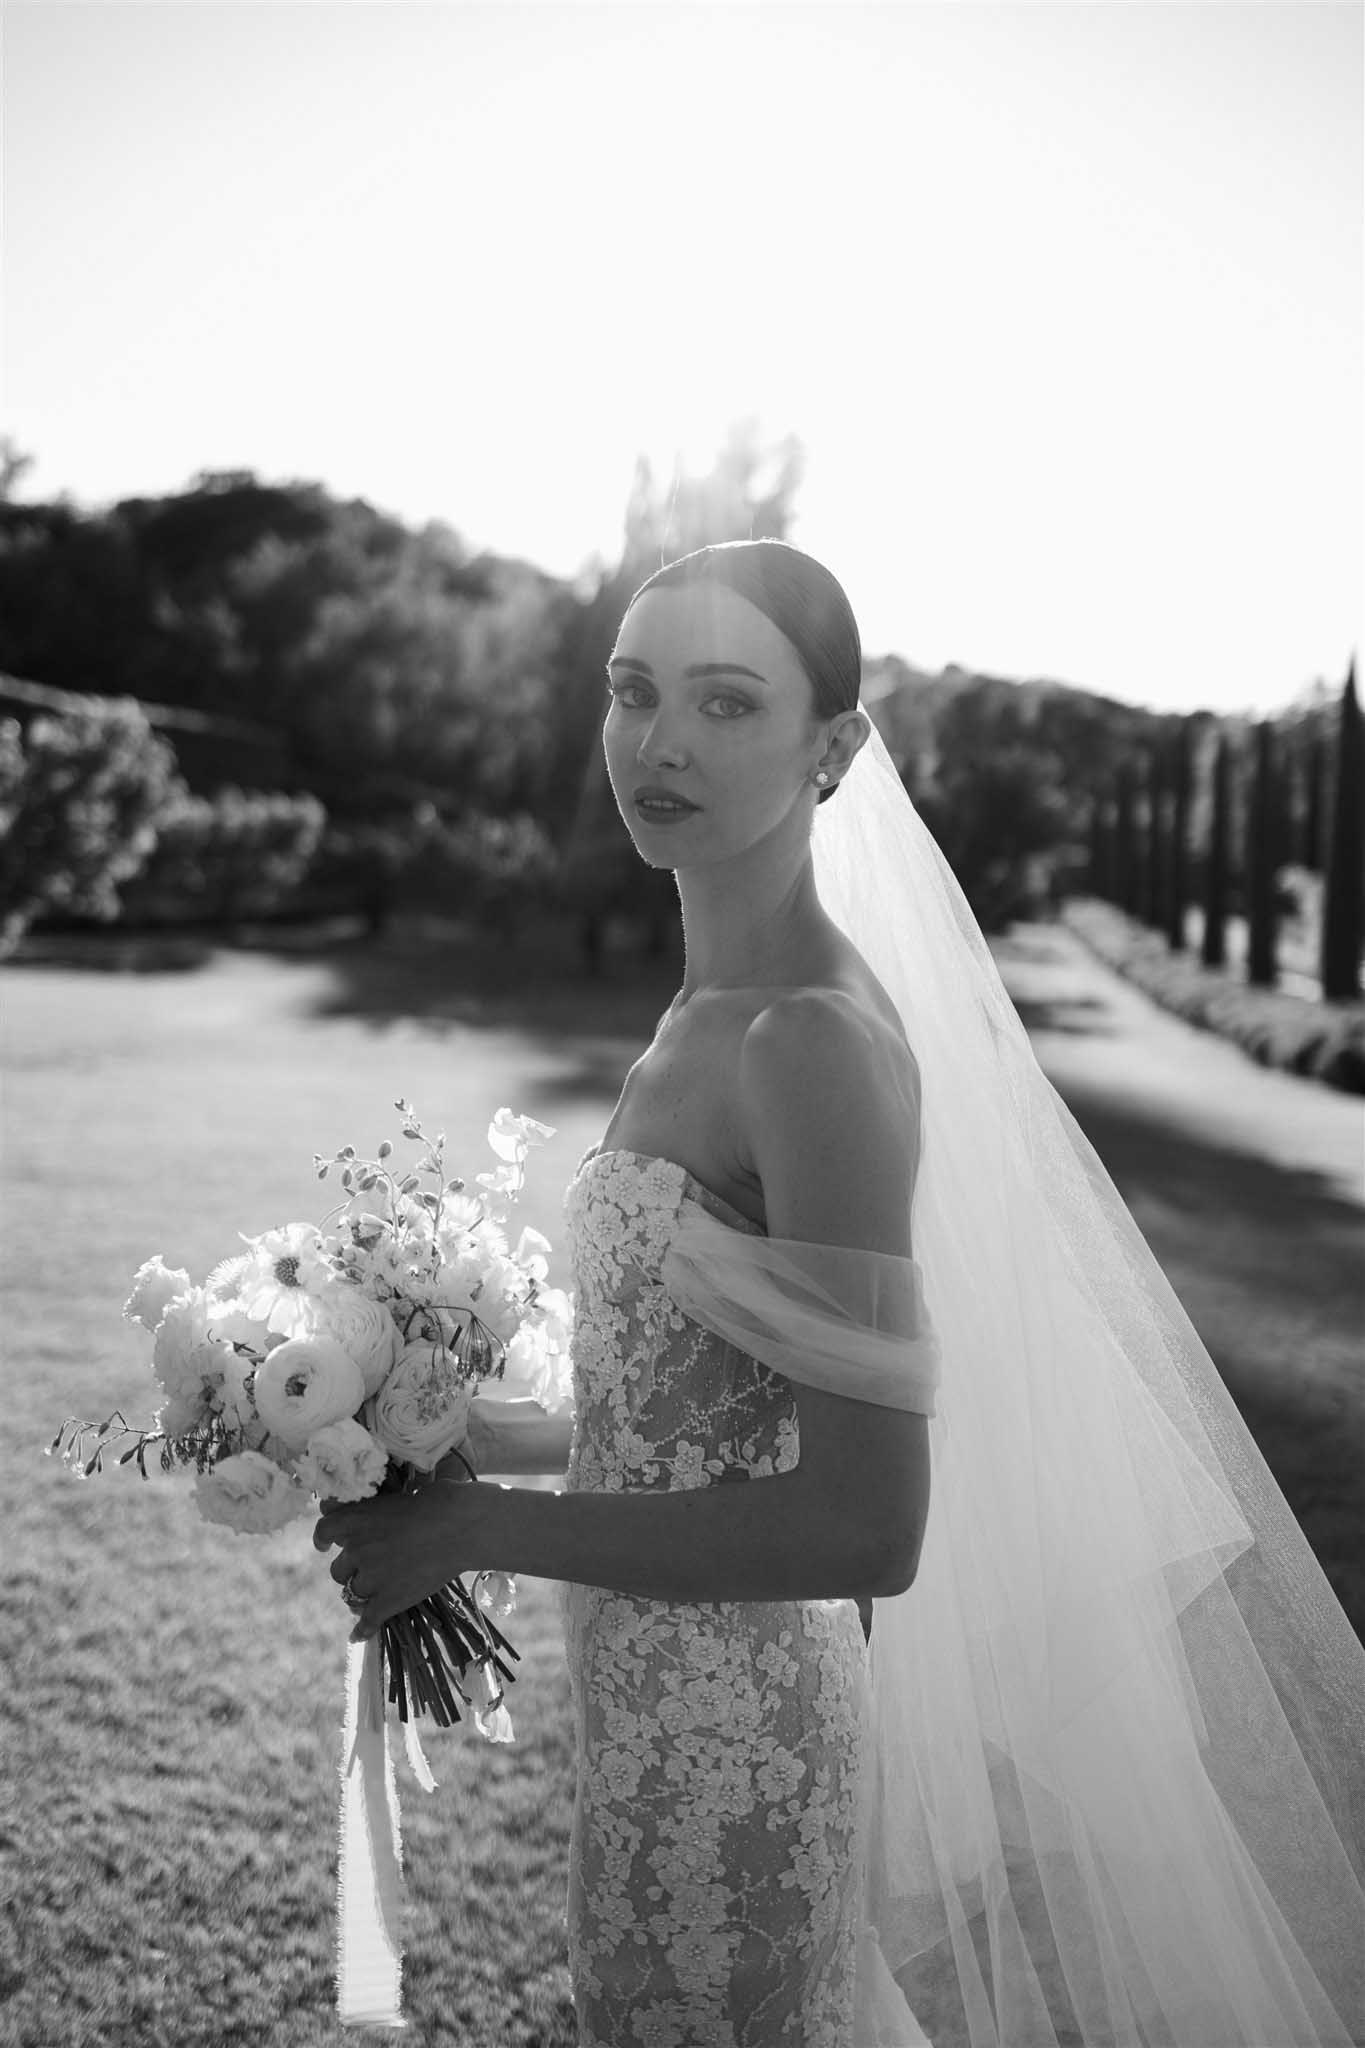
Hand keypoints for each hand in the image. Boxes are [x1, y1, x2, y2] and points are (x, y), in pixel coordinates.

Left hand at [312, 1479, 484, 1642]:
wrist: (460, 1526)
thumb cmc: (434, 1502)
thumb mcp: (393, 1496)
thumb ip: (367, 1509)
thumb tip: (352, 1512)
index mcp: (354, 1519)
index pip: (323, 1531)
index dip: (323, 1539)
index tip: (324, 1545)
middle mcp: (356, 1549)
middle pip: (338, 1568)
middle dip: (352, 1569)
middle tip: (372, 1566)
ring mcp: (371, 1577)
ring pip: (351, 1593)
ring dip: (361, 1593)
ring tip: (375, 1592)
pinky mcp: (388, 1601)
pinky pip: (367, 1620)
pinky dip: (362, 1630)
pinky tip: (358, 1635)